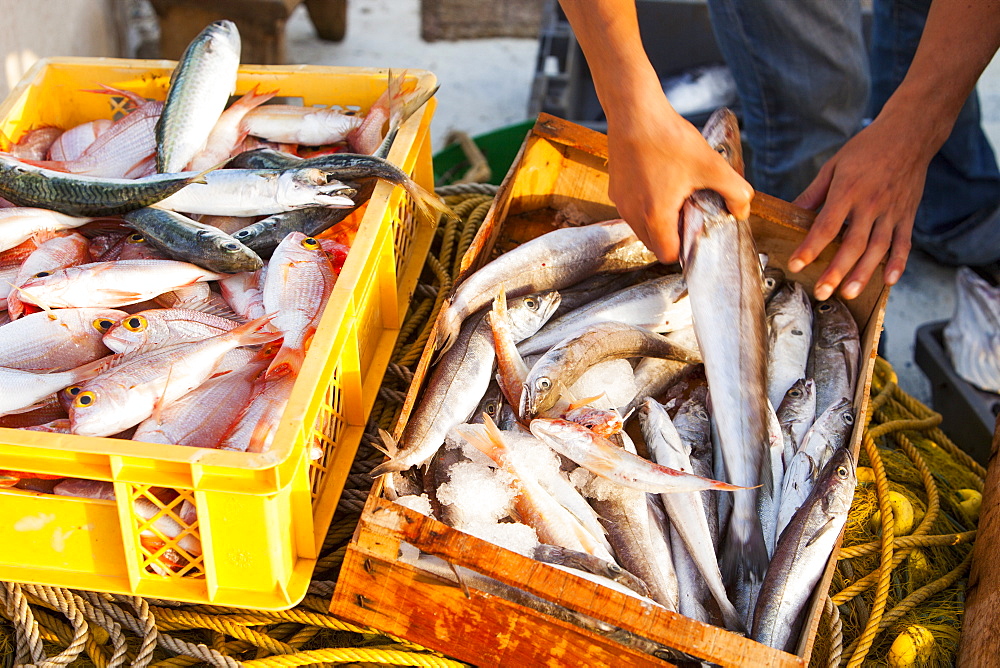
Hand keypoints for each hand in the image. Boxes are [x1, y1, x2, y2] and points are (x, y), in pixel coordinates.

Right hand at [605, 101, 753, 262]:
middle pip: (654, 244)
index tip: (696, 231)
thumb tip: (742, 211)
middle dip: (672, 236)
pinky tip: (660, 182)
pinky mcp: (615, 190)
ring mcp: (621, 202)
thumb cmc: (668, 138)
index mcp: (655, 215)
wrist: (634, 112)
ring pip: (642, 228)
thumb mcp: (711, 165)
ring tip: (676, 196)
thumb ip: (735, 192)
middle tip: (689, 213)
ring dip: (658, 222)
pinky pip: (633, 210)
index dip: (685, 249)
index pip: (668, 255)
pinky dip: (646, 206)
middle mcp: (633, 214)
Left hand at [789, 114, 932, 299]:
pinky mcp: (907, 215)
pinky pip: (904, 243)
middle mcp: (871, 205)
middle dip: (836, 271)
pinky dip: (898, 264)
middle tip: (822, 293)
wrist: (909, 134)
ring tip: (848, 294)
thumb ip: (813, 193)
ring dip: (863, 273)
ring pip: (878, 249)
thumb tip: (789, 211)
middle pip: (853, 244)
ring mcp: (892, 211)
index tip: (796, 264)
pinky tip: (888, 282)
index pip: (826, 226)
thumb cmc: (866, 149)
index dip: (810, 247)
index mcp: (848, 191)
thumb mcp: (834, 166)